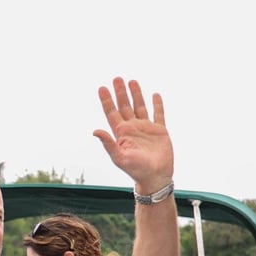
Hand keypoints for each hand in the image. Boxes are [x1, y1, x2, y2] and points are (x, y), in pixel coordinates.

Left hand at [94, 77, 173, 192]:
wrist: (155, 176)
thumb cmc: (136, 170)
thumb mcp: (119, 157)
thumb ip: (108, 144)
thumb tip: (95, 131)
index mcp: (121, 133)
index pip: (111, 113)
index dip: (107, 100)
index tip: (102, 88)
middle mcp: (132, 128)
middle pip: (124, 106)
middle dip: (120, 92)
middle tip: (117, 78)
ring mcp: (146, 128)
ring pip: (139, 106)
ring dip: (136, 94)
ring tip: (132, 81)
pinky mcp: (160, 130)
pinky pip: (158, 113)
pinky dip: (157, 104)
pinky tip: (155, 94)